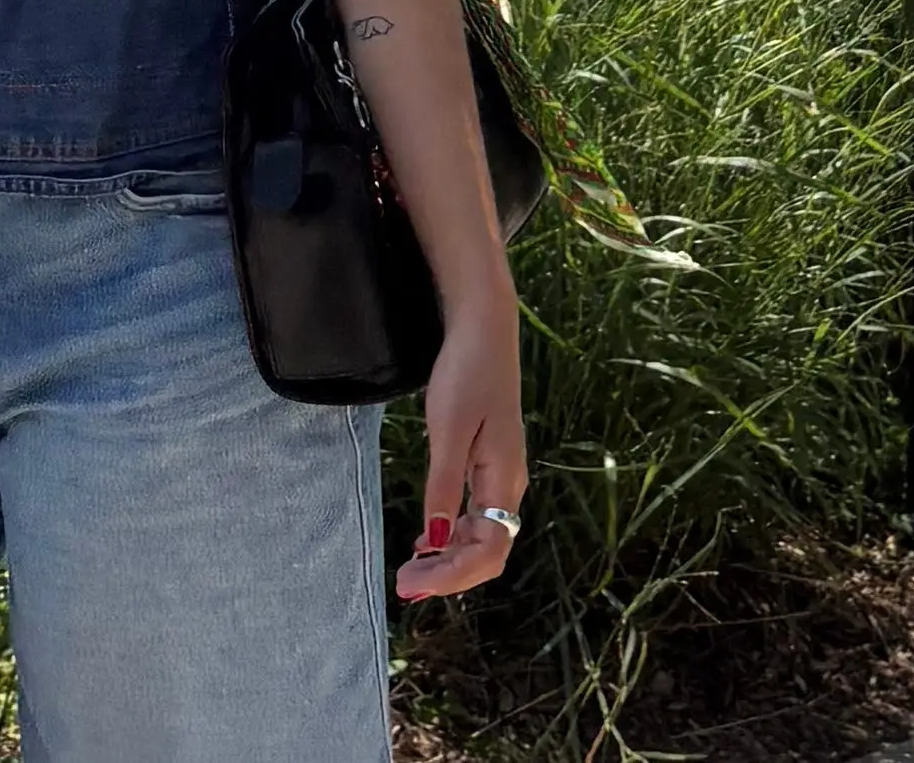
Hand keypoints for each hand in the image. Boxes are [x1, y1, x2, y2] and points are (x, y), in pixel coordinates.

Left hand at [393, 284, 525, 601]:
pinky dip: (454, 536)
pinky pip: (478, 516)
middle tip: (404, 585)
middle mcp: (509, 484)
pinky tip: (429, 539)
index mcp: (504, 479)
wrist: (484, 328)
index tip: (411, 584)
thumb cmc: (466, 373)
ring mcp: (502, 474)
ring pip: (483, 536)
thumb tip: (438, 542)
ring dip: (450, 559)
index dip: (453, 576)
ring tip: (412, 570)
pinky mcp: (490, 463)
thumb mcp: (448, 430)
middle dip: (449, 575)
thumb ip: (443, 487)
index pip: (489, 551)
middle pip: (488, 551)